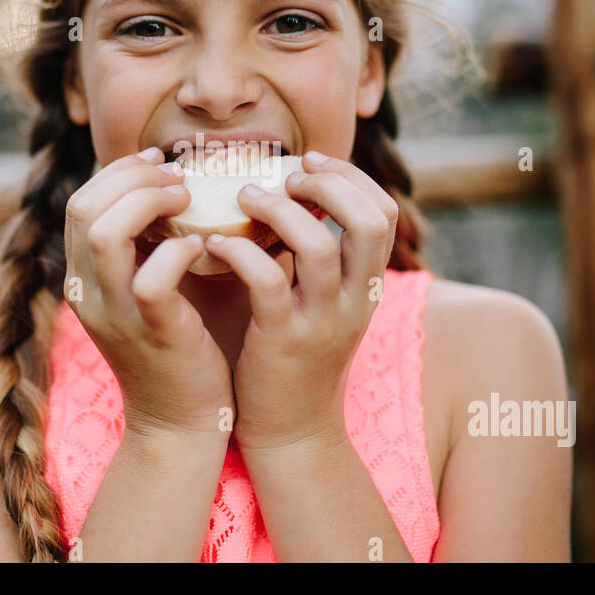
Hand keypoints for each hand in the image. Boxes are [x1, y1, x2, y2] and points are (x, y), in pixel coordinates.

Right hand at [64, 147, 234, 436]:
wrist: (182, 422)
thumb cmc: (178, 346)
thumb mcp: (148, 290)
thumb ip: (150, 244)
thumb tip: (178, 186)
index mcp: (83, 278)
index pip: (80, 203)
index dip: (118, 172)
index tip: (160, 162)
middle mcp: (88, 293)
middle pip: (84, 208)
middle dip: (133, 177)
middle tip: (178, 177)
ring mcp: (116, 314)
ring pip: (106, 233)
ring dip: (150, 202)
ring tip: (188, 200)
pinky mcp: (153, 333)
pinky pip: (152, 278)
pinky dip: (178, 251)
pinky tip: (202, 247)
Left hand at [203, 151, 398, 451]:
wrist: (291, 433)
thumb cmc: (295, 356)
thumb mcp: (323, 303)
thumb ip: (317, 256)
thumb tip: (290, 196)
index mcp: (367, 286)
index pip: (383, 213)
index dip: (349, 177)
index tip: (308, 162)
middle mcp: (355, 301)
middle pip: (370, 221)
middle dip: (328, 184)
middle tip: (284, 175)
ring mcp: (321, 322)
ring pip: (317, 247)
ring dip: (278, 210)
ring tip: (243, 197)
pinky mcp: (281, 342)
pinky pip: (266, 282)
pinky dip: (238, 252)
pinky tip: (212, 243)